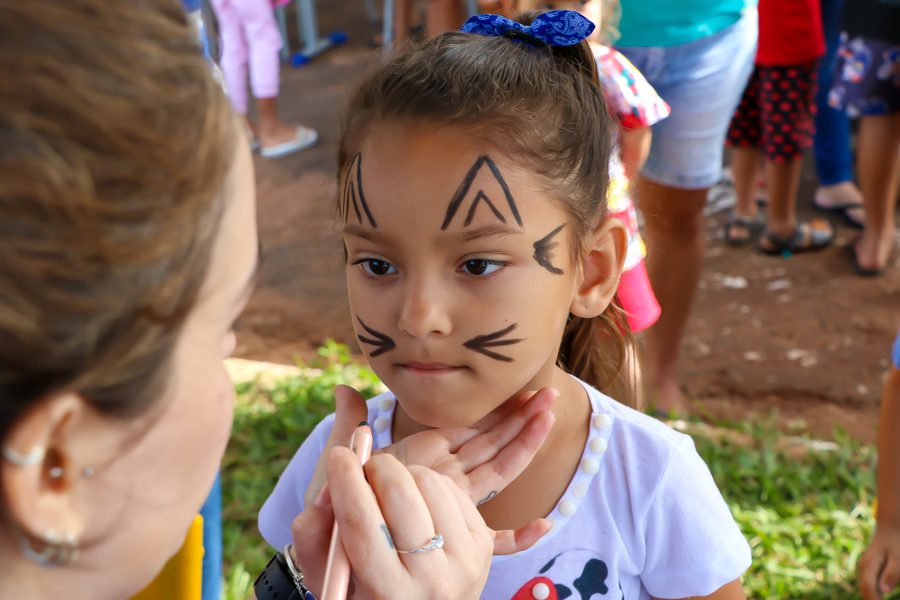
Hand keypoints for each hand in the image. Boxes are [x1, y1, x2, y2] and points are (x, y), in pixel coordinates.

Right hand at [292, 449, 524, 599]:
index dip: (346, 480)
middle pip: (401, 494)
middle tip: (364, 470)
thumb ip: (314, 535)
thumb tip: (330, 487)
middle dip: (376, 467)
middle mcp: (432, 581)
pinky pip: (452, 488)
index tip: (339, 455)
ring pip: (430, 483)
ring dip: (404, 473)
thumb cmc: (366, 591)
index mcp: (387, 593)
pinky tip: (416, 500)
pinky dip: (428, 483)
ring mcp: (465, 561)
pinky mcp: (483, 544)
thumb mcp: (329, 576)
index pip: (362, 522)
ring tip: (390, 490)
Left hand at [305, 385, 555, 520]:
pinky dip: (518, 536)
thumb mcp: (342, 460)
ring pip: (497, 472)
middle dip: (520, 418)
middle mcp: (443, 476)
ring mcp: (449, 504)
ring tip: (549, 420)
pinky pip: (491, 540)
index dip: (496, 408)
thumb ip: (349, 426)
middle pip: (492, 442)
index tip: (521, 388)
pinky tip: (544, 526)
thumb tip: (343, 390)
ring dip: (524, 446)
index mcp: (423, 454)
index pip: (469, 426)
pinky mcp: (448, 535)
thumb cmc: (334, 502)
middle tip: (549, 394)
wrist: (326, 544)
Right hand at [859, 524, 899, 598]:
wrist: (890, 528)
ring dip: (871, 598)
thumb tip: (885, 591)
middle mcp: (864, 568)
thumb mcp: (897, 557)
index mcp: (869, 565)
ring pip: (865, 589)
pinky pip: (869, 585)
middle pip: (864, 590)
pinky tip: (879, 598)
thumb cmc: (896, 542)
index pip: (868, 588)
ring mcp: (865, 569)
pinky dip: (873, 594)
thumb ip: (891, 573)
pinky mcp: (870, 570)